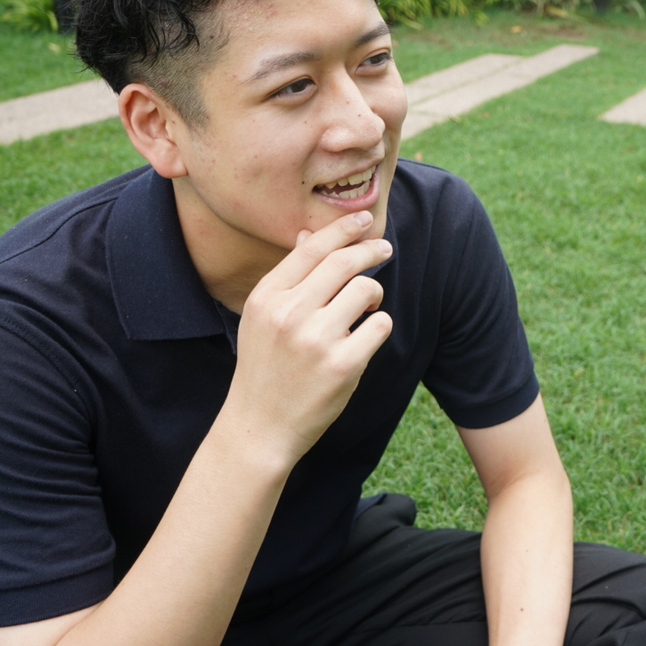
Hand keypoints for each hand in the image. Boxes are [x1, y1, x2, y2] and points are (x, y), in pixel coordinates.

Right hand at [223, 211, 393, 467]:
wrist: (260, 426)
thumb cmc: (265, 367)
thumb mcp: (263, 318)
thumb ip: (289, 278)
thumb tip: (308, 235)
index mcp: (267, 298)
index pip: (312, 249)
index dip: (342, 229)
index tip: (364, 220)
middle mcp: (288, 314)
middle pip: (344, 263)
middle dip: (370, 251)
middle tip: (384, 249)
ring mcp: (315, 340)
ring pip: (366, 290)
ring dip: (374, 295)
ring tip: (366, 310)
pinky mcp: (341, 366)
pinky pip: (379, 326)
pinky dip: (378, 326)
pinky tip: (365, 337)